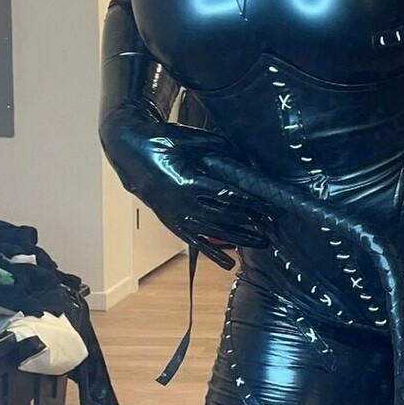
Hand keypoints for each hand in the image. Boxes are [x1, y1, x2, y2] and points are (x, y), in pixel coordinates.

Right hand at [114, 122, 274, 267]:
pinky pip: (195, 242)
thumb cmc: (162, 142)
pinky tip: (229, 264)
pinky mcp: (173, 224)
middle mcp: (182, 205)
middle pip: (224, 217)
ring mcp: (177, 217)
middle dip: (251, 221)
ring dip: (240, 238)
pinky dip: (213, 254)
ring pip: (214, 232)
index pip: (227, 196)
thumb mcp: (188, 139)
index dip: (250, 202)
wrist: (129, 153)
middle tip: (273, 225)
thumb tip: (243, 154)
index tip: (269, 207)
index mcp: (187, 183)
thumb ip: (216, 147)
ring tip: (263, 243)